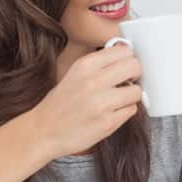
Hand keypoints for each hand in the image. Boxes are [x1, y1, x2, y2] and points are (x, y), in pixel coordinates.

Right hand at [33, 43, 142, 157]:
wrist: (44, 131)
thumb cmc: (61, 103)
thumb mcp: (76, 73)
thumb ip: (100, 64)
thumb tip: (127, 57)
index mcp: (85, 65)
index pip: (124, 51)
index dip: (128, 59)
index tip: (124, 66)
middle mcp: (93, 81)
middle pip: (135, 67)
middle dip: (134, 75)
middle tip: (126, 82)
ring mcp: (102, 103)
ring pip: (137, 91)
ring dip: (130, 96)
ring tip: (117, 100)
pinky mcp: (108, 122)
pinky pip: (132, 110)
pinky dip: (125, 111)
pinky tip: (111, 113)